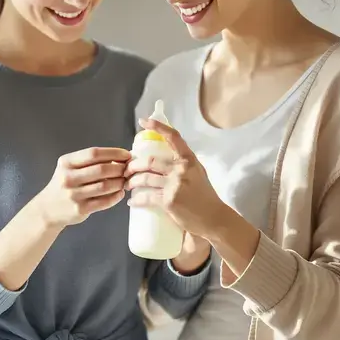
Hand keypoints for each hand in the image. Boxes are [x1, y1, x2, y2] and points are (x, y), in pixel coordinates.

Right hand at [34, 147, 130, 228]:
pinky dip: (116, 196)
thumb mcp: (69, 168)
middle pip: (102, 169)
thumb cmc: (64, 185)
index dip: (114, 153)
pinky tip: (119, 193)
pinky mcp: (80, 209)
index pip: (94, 153)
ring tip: (124, 181)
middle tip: (128, 170)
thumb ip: (89, 162)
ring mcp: (74, 194)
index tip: (127, 155)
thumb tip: (120, 158)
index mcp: (66, 163)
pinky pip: (104, 201)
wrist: (47, 209)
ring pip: (105, 186)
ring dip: (120, 182)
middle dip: (120, 168)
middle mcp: (68, 177)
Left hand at [124, 119, 225, 238]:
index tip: (143, 121)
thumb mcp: (198, 173)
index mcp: (189, 160)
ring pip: (144, 179)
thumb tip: (164, 158)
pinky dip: (136, 200)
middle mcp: (181, 169)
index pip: (173, 137)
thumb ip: (183, 164)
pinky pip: (146, 197)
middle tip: (126, 171)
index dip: (157, 127)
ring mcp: (175, 184)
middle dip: (133, 166)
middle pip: (149, 161)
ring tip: (127, 185)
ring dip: (131, 182)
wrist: (213, 218)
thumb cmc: (205, 197)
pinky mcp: (169, 201)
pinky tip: (132, 202)